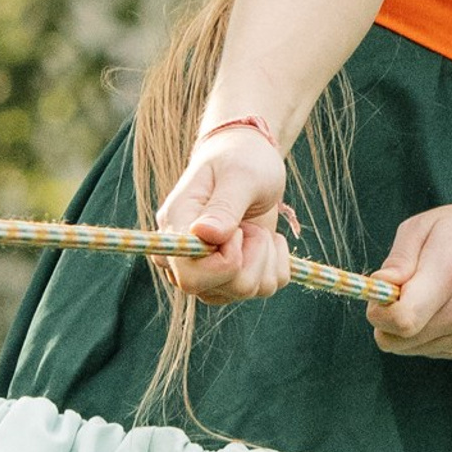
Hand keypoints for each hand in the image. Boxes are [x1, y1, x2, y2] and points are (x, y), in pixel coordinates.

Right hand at [155, 126, 292, 303]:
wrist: (251, 160)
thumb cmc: (242, 160)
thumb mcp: (239, 176)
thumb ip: (224, 206)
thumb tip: (205, 236)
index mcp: (175, 228)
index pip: (189, 275)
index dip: (224, 262)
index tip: (239, 230)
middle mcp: (184, 258)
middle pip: (214, 291)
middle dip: (249, 259)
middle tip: (248, 226)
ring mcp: (208, 272)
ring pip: (245, 291)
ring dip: (265, 256)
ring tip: (253, 226)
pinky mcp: (234, 278)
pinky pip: (267, 288)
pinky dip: (277, 261)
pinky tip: (265, 238)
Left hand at [370, 194, 451, 360]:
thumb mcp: (425, 226)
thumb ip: (397, 259)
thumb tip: (379, 288)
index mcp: (451, 279)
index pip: (400, 321)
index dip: (379, 313)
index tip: (382, 295)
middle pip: (399, 342)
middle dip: (389, 321)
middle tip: (404, 292)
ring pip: (412, 349)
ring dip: (409, 328)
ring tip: (431, 296)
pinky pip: (431, 351)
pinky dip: (427, 334)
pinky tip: (445, 308)